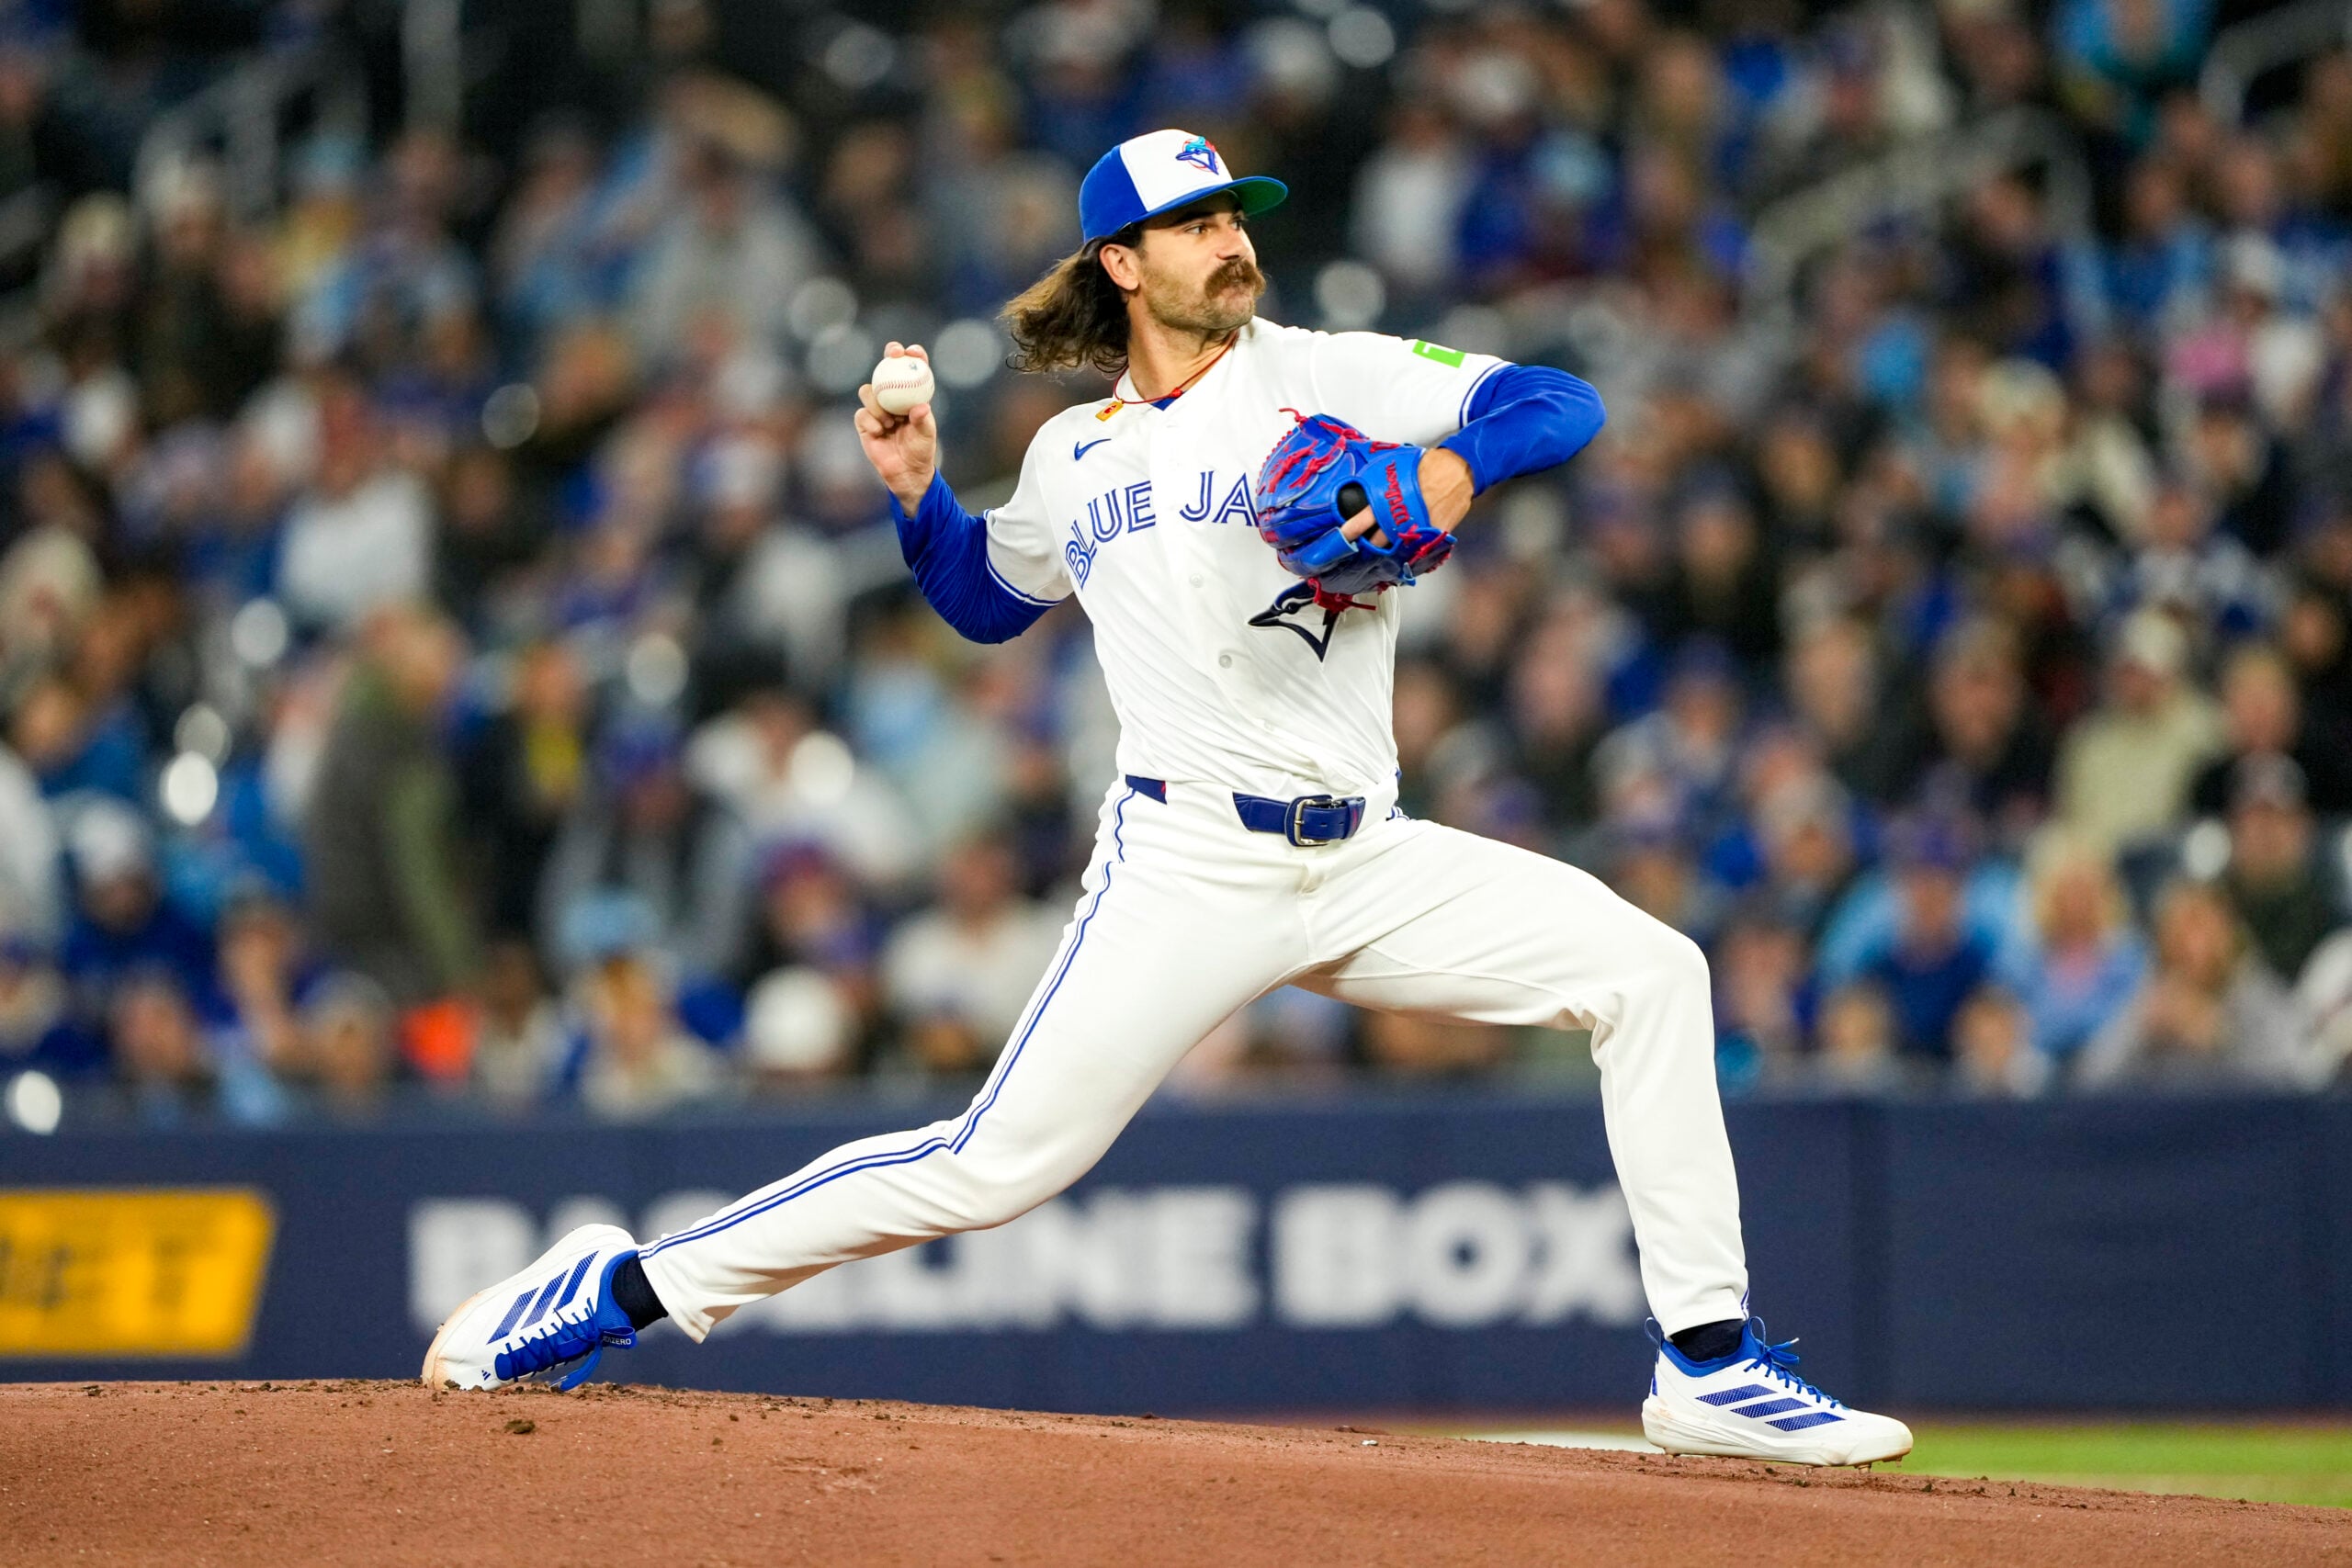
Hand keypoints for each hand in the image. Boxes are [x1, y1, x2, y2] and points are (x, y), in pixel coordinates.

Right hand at [854, 342, 937, 513]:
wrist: (906, 472)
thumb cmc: (921, 450)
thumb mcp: (926, 435)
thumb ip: (923, 420)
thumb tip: (921, 407)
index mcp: (910, 395)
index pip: (911, 369)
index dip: (912, 355)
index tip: (912, 351)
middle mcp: (892, 397)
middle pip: (886, 369)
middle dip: (890, 356)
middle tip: (893, 354)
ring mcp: (876, 409)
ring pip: (869, 391)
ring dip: (878, 403)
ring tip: (890, 422)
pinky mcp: (864, 423)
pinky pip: (862, 414)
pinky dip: (871, 422)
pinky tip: (881, 432)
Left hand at [1340, 448, 1472, 545]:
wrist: (1457, 470)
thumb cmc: (1427, 466)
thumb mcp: (1393, 469)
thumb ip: (1377, 484)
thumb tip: (1362, 488)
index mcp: (1387, 501)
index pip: (1361, 522)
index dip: (1349, 533)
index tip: (1343, 539)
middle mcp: (1400, 519)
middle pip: (1377, 543)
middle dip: (1369, 546)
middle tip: (1364, 547)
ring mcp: (1417, 530)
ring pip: (1397, 550)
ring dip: (1389, 552)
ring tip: (1384, 553)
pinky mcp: (1433, 537)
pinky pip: (1418, 551)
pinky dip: (1411, 553)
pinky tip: (1407, 553)